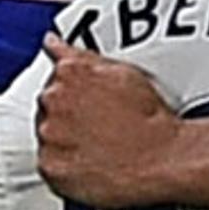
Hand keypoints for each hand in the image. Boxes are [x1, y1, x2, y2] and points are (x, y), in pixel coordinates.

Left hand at [36, 38, 179, 207]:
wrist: (161, 158)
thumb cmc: (148, 119)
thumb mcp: (120, 71)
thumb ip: (78, 55)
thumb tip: (53, 42)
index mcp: (68, 72)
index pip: (53, 80)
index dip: (73, 96)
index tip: (88, 108)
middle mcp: (53, 100)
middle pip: (47, 108)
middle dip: (67, 118)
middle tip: (97, 129)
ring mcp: (49, 134)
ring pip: (47, 136)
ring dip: (64, 141)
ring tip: (97, 148)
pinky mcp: (51, 166)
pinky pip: (48, 166)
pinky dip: (65, 167)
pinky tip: (90, 165)